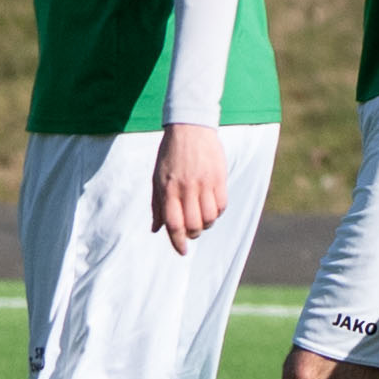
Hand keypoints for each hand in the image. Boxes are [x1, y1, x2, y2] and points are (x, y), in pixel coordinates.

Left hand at [150, 120, 231, 249]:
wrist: (190, 127)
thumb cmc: (171, 154)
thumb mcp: (157, 178)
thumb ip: (157, 205)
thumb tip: (156, 229)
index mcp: (167, 189)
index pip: (173, 224)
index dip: (177, 242)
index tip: (182, 251)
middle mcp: (186, 188)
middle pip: (193, 225)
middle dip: (193, 234)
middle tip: (192, 230)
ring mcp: (204, 183)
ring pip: (209, 218)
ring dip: (206, 224)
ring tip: (202, 218)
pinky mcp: (219, 177)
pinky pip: (222, 205)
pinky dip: (217, 212)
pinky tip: (211, 206)